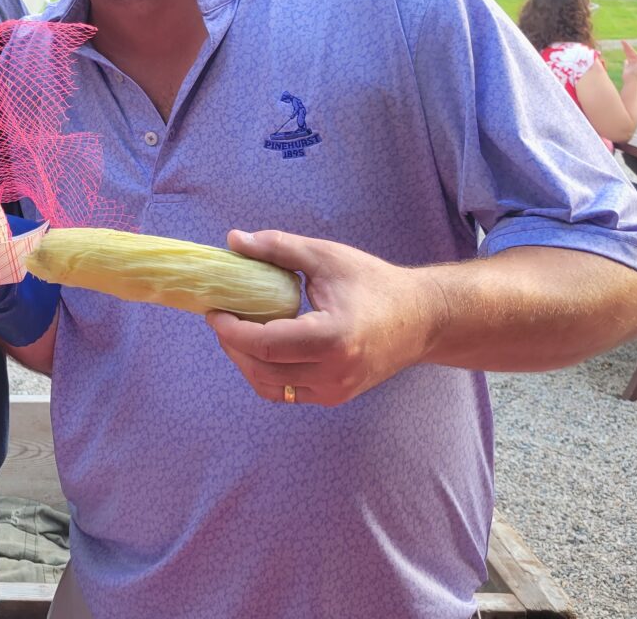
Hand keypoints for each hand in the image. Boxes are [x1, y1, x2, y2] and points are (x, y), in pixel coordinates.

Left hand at [205, 228, 445, 406]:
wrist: (422, 319)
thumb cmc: (374, 283)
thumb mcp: (326, 257)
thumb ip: (278, 248)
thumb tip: (233, 240)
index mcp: (332, 338)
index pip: (265, 344)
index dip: (231, 330)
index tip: (214, 310)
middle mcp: (334, 372)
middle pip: (261, 368)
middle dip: (232, 344)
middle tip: (221, 318)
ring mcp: (335, 390)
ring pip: (269, 387)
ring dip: (245, 361)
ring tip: (237, 332)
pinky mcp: (335, 396)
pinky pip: (286, 392)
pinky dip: (265, 372)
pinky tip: (260, 347)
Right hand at [619, 40, 636, 79]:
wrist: (633, 80)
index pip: (632, 50)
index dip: (627, 46)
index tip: (623, 41)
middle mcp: (635, 61)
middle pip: (630, 52)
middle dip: (626, 47)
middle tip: (621, 41)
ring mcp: (631, 65)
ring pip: (628, 56)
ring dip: (625, 52)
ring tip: (623, 47)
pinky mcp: (627, 69)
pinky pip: (626, 63)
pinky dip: (625, 61)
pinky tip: (625, 60)